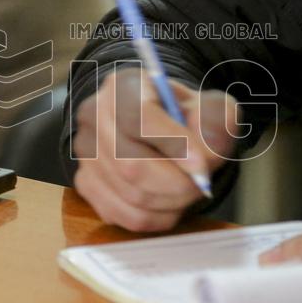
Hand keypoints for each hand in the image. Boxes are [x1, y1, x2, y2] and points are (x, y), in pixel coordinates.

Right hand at [72, 68, 238, 231]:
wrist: (166, 130)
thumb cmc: (187, 117)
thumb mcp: (213, 107)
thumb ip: (216, 123)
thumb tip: (203, 156)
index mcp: (124, 86)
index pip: (139, 117)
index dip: (172, 145)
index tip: (202, 166)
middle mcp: (95, 115)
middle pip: (130, 164)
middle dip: (176, 184)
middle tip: (201, 184)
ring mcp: (85, 152)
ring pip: (130, 194)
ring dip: (170, 202)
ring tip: (188, 189)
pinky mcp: (86, 183)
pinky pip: (124, 215)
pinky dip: (156, 217)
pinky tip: (169, 201)